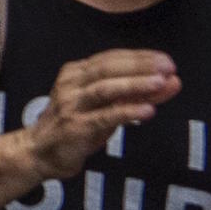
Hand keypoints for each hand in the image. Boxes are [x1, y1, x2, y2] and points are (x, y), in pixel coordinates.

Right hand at [23, 49, 180, 180]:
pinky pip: (103, 117)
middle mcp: (70, 85)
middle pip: (107, 69)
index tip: (165, 59)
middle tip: (167, 67)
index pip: (110, 58)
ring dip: (134, 84)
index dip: (139, 57)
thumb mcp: (105, 106)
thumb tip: (171, 82)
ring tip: (160, 83)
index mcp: (75, 73)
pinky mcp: (75, 128)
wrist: (39, 153)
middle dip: (140, 66)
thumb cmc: (76, 125)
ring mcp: (71, 106)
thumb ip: (135, 94)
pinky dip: (127, 112)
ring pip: (104, 89)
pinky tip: (147, 111)